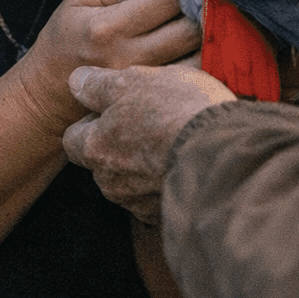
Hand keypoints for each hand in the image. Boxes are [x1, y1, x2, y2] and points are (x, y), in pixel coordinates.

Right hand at [14, 0, 202, 136]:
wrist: (53, 87)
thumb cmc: (68, 34)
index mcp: (108, 27)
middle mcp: (129, 56)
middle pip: (190, 28)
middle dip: (204, 4)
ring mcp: (144, 79)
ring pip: (197, 53)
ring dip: (208, 30)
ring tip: (206, 11)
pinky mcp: (153, 92)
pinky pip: (192, 71)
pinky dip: (202, 53)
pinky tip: (199, 37)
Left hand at [62, 64, 234, 223]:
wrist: (225, 154)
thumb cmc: (178, 111)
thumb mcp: (134, 81)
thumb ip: (99, 84)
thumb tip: (77, 81)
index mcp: (95, 148)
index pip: (73, 138)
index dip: (92, 121)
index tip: (116, 107)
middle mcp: (111, 183)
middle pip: (103, 162)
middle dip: (120, 145)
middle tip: (150, 121)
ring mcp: (141, 204)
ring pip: (132, 181)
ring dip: (146, 165)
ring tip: (175, 140)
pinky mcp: (170, 216)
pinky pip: (161, 197)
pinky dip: (169, 181)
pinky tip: (189, 161)